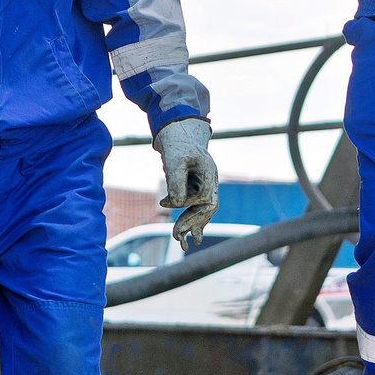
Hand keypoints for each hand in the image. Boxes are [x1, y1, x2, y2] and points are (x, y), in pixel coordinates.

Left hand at [155, 118, 218, 241]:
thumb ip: (176, 182)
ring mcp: (206, 184)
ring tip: (183, 243)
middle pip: (208, 208)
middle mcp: (211, 181)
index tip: (163, 202)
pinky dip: (193, 221)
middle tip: (176, 237)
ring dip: (193, 226)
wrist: (176, 130)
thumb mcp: (174, 161)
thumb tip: (174, 205)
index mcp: (209, 173)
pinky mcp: (197, 187)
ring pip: (204, 211)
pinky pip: (198, 208)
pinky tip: (189, 236)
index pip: (202, 197)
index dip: (185, 204)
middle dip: (193, 223)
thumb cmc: (176, 143)